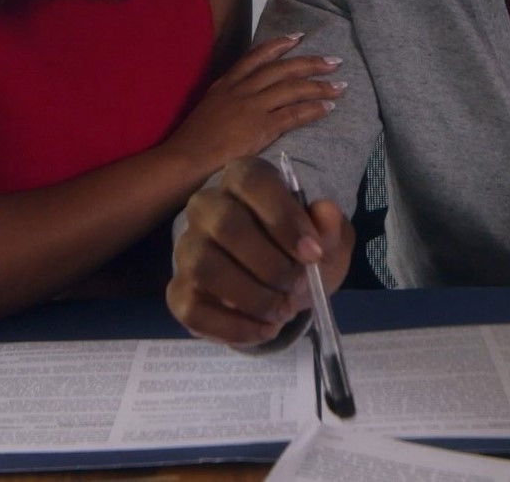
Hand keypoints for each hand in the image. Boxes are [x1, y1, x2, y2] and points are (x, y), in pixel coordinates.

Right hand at [162, 34, 344, 171]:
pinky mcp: (261, 127)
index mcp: (225, 85)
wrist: (184, 159)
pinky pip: (293, 114)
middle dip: (309, 62)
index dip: (279, 45)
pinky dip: (313, 108)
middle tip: (333, 60)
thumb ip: (225, 103)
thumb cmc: (192, 143)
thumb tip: (241, 105)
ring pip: (292, 88)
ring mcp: (251, 107)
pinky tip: (328, 107)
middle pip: (281, 69)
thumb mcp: (207, 111)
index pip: (255, 57)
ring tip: (340, 85)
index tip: (297, 37)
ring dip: (319, 85)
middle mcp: (240, 90)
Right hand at [167, 156, 354, 344]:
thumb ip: (330, 226)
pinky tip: (264, 330)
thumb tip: (325, 212)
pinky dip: (234, 327)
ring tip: (283, 311)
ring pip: (205, 266)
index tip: (313, 253)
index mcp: (244, 180)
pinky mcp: (179, 289)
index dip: (283, 217)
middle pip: (225, 224)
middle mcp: (207, 207)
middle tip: (299, 285)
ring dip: (252, 296)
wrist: (284, 288)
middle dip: (270, 263)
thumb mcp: (329, 240)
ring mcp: (188, 248)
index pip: (252, 181)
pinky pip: (193, 309)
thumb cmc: (302, 252)